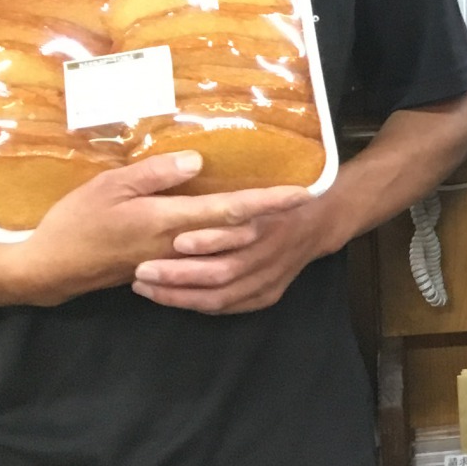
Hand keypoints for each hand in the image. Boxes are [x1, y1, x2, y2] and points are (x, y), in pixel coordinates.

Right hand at [18, 152, 316, 305]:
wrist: (52, 269)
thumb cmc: (76, 221)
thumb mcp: (109, 187)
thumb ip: (155, 174)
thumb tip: (199, 160)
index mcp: (166, 220)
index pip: (228, 210)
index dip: (267, 202)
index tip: (301, 193)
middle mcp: (178, 245)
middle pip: (238, 233)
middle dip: (275, 218)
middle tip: (310, 200)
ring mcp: (173, 261)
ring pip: (226, 250)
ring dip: (258, 233)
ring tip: (289, 216)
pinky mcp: (165, 270)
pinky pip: (206, 260)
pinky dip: (229, 247)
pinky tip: (245, 237)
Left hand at [133, 188, 342, 313]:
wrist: (325, 221)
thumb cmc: (290, 196)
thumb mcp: (257, 177)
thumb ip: (232, 180)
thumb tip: (192, 159)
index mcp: (268, 219)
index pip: (241, 228)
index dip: (210, 238)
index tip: (177, 241)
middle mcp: (271, 252)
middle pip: (224, 271)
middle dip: (179, 275)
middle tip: (142, 273)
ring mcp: (271, 278)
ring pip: (223, 296)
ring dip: (182, 295)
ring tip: (146, 288)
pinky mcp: (268, 294)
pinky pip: (230, 306)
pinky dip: (201, 304)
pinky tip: (175, 298)